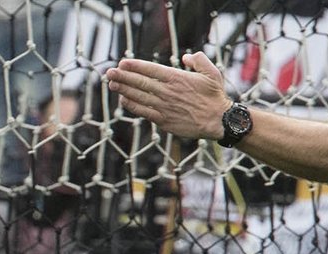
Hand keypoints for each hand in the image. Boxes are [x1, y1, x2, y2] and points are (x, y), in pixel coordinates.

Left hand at [105, 52, 230, 141]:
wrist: (218, 120)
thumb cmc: (214, 96)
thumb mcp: (211, 72)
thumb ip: (198, 60)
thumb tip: (184, 58)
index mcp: (177, 78)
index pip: (151, 69)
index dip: (135, 66)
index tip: (122, 63)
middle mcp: (167, 92)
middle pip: (140, 82)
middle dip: (123, 77)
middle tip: (109, 72)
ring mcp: (163, 106)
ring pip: (138, 97)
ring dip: (123, 90)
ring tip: (111, 84)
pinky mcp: (163, 120)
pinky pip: (143, 112)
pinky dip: (132, 105)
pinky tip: (123, 100)